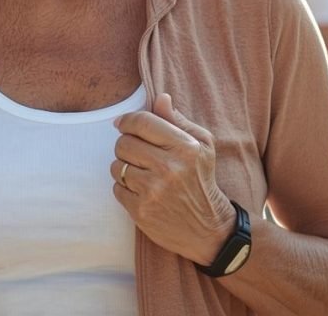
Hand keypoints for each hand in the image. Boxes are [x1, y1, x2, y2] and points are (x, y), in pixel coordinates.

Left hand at [110, 93, 234, 265]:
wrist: (210, 230)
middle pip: (124, 143)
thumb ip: (177, 120)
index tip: (122, 124)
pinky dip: (124, 188)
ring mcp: (153, 191)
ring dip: (123, 167)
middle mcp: (168, 168)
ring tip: (140, 172)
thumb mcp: (202, 145)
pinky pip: (117, 188)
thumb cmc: (202, 180)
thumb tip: (160, 98)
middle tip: (137, 152)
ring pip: (117, 165)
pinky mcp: (141, 211)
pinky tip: (140, 190)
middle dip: (126, 145)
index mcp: (184, 147)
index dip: (127, 120)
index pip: (142, 122)